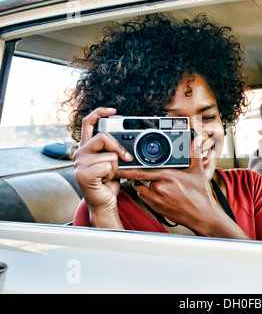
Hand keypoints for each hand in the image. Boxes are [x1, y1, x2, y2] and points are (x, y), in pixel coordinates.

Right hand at [73, 107, 132, 227]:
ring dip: (116, 167)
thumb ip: (116, 150)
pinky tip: (105, 180)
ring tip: (109, 175)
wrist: (104, 202)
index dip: (100, 113)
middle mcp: (80, 152)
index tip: (113, 110)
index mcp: (87, 147)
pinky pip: (108, 165)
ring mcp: (79, 163)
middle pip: (103, 136)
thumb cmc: (108, 183)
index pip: (88, 123)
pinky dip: (112, 174)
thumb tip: (129, 144)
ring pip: (110, 154)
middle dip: (119, 148)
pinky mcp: (82, 173)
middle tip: (125, 158)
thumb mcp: (114, 162)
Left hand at [117, 136, 248, 238]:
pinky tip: (151, 188)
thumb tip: (195, 140)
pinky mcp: (156, 208)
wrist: (202, 216)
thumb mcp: (198, 172)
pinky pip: (143, 198)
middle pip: (138, 179)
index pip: (141, 171)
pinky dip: (143, 192)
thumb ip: (194, 153)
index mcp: (168, 177)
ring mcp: (157, 200)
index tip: (123, 163)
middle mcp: (160, 189)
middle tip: (126, 168)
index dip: (129, 167)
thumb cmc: (200, 196)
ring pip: (139, 189)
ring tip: (144, 178)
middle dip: (132, 174)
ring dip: (139, 183)